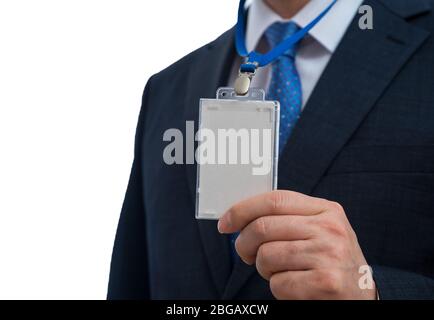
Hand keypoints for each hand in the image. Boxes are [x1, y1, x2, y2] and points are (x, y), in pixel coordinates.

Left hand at [218, 190, 375, 299]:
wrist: (361, 295)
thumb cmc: (329, 260)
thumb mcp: (318, 230)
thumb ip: (287, 218)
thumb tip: (239, 216)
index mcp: (326, 209)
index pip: (274, 200)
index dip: (242, 209)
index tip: (225, 222)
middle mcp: (330, 228)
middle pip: (263, 227)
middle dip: (243, 243)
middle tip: (245, 254)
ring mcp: (329, 255)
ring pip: (266, 256)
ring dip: (263, 268)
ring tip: (278, 271)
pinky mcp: (326, 283)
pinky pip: (278, 283)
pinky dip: (277, 288)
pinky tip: (294, 286)